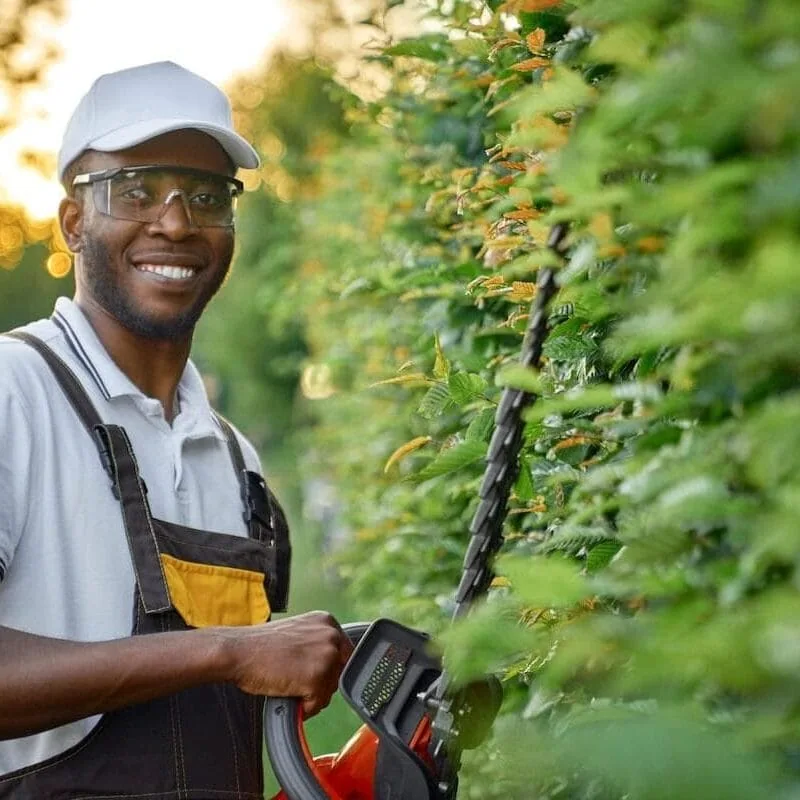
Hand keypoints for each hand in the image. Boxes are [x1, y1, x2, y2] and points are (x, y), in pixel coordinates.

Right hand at [214, 611, 352, 716]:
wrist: (238, 651)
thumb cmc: (261, 646)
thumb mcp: (298, 634)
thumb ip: (318, 644)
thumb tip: (333, 666)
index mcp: (327, 621)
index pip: (344, 654)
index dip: (328, 670)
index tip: (312, 673)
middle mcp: (332, 635)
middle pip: (339, 673)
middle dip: (320, 683)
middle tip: (295, 679)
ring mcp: (326, 656)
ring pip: (330, 690)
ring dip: (311, 695)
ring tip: (289, 683)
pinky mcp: (317, 678)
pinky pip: (318, 704)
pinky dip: (303, 707)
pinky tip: (287, 692)